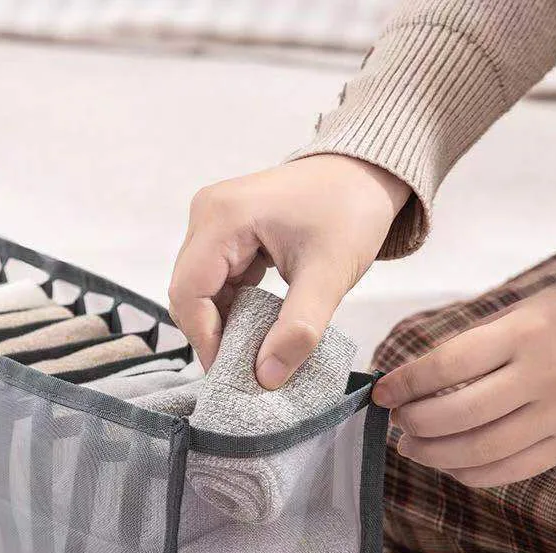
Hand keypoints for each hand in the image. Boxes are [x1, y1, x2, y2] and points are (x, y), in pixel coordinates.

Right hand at [168, 154, 409, 387]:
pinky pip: (217, 279)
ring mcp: (214, 220)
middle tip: (244, 372)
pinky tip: (258, 328)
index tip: (233, 376)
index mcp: (223, 217)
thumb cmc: (351, 211)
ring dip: (224, 324)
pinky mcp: (227, 230)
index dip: (205, 340)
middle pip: (189, 292)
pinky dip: (234, 308)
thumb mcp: (328, 275)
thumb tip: (267, 378)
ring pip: (201, 289)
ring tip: (254, 354)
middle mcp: (207, 214)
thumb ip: (298, 330)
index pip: (189, 293)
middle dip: (214, 335)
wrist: (366, 171)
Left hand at [372, 288, 555, 486]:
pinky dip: (467, 472)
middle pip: (460, 414)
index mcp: (521, 335)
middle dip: (415, 422)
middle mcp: (541, 376)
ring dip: (433, 454)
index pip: (448, 365)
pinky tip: (446, 462)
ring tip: (411, 446)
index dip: (406, 383)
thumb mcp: (510, 317)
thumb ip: (464, 350)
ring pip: (481, 450)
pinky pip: (509, 471)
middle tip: (397, 420)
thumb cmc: (551, 325)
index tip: (382, 392)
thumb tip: (407, 385)